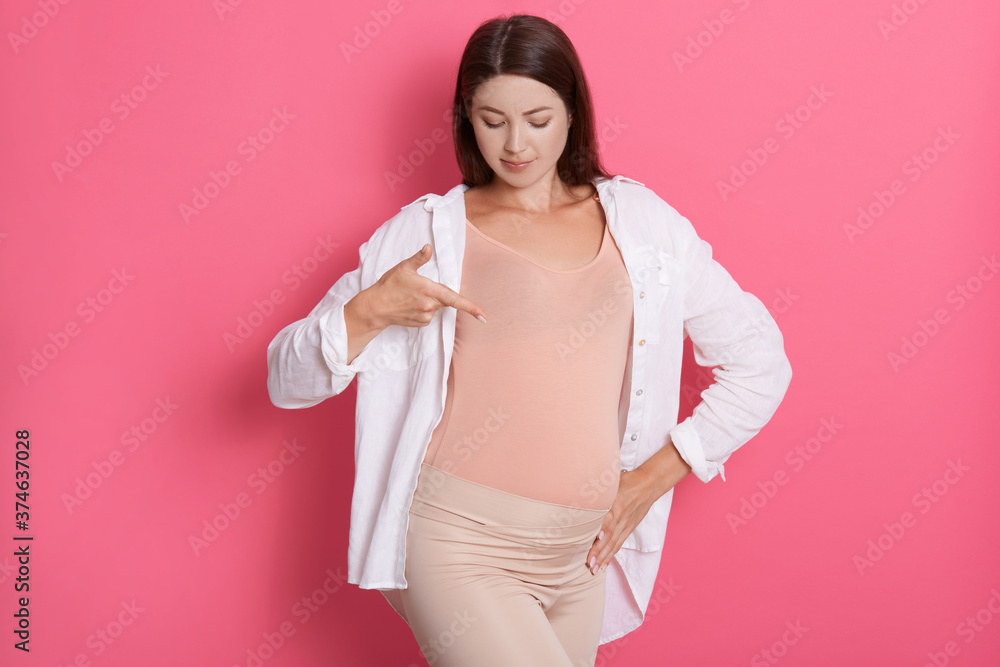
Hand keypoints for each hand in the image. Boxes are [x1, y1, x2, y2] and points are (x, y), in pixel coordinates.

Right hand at [367, 244, 486, 327]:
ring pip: (437, 306)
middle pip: (445, 299)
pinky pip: (430, 314)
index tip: (484, 316)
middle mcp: (429, 305)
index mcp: (429, 290)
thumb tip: (428, 247)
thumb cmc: (389, 285)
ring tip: (411, 296)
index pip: (455, 300)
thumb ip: (419, 258)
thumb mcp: (404, 267)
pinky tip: (411, 304)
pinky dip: (425, 308)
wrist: (375, 307)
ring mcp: (426, 316)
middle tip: (418, 288)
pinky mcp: (421, 323)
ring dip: (430, 300)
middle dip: (437, 292)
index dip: (471, 308)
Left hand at [586, 441, 691, 574]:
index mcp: (617, 503)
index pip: (608, 519)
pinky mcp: (629, 528)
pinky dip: (611, 555)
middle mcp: (622, 517)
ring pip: (614, 544)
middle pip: (610, 536)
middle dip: (599, 551)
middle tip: (589, 564)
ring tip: (595, 569)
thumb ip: (599, 488)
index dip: (602, 529)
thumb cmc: (627, 480)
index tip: (595, 539)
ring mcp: (626, 524)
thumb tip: (579, 490)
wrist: (649, 485)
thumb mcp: (613, 481)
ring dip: (604, 557)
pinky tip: (605, 564)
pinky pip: (619, 544)